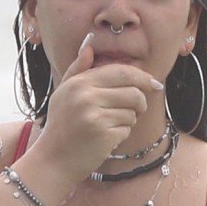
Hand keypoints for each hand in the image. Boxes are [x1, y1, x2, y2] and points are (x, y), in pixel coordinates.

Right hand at [39, 34, 164, 182]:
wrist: (52, 161)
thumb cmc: (60, 126)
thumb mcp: (63, 93)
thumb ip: (77, 69)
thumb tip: (89, 45)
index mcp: (79, 83)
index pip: (121, 72)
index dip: (142, 77)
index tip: (154, 84)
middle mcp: (86, 96)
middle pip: (133, 91)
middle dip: (141, 100)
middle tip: (137, 109)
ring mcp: (95, 116)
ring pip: (132, 112)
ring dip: (128, 120)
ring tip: (111, 126)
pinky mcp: (103, 135)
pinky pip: (127, 129)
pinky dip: (121, 135)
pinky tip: (106, 140)